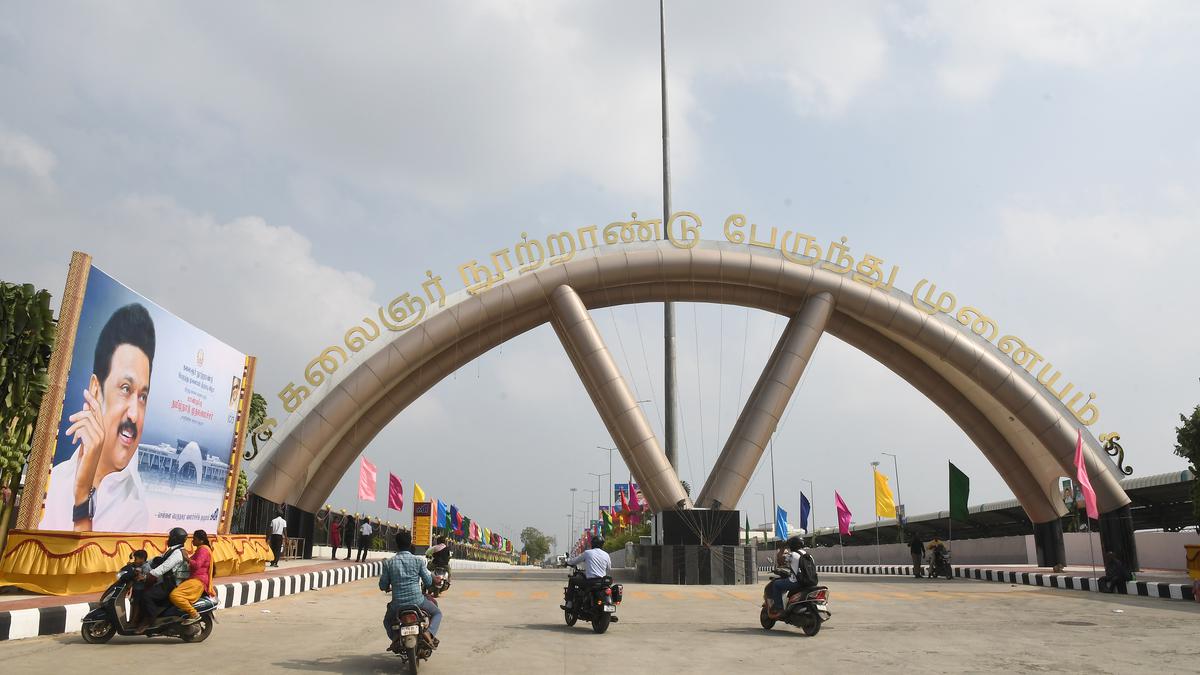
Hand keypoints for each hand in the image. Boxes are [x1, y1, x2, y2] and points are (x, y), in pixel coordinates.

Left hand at [66, 388, 104, 514]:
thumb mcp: (84, 441)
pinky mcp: (93, 444)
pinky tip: (73, 441)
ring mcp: (99, 439)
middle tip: (70, 419)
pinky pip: (82, 430)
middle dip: (79, 414)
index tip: (85, 391)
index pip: (98, 411)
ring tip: (69, 435)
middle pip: (91, 414)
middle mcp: (103, 433)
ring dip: (74, 426)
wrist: (85, 478)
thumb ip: (86, 426)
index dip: (92, 400)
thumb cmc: (84, 461)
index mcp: (102, 431)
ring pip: (85, 421)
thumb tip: (84, 409)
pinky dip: (75, 433)